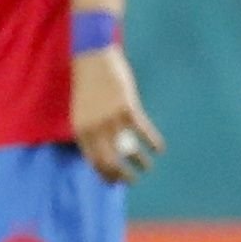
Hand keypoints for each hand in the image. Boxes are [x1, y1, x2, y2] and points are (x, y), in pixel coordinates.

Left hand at [71, 46, 162, 183]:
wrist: (92, 58)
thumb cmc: (88, 85)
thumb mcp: (82, 111)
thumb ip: (91, 130)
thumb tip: (107, 151)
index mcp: (80, 131)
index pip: (93, 161)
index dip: (105, 175)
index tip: (115, 182)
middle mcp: (94, 129)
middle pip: (110, 161)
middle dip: (122, 175)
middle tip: (132, 181)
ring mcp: (111, 119)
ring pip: (129, 149)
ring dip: (140, 162)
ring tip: (147, 167)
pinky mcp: (127, 108)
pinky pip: (143, 131)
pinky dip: (153, 142)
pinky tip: (160, 149)